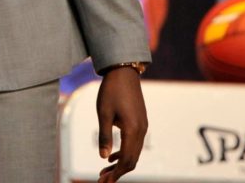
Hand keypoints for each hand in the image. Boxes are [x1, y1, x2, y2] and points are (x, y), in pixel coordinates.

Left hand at [95, 66, 147, 181]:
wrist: (123, 72)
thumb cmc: (111, 90)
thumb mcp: (103, 113)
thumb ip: (104, 136)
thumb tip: (104, 158)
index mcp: (133, 130)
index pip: (127, 160)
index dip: (116, 174)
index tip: (104, 182)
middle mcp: (141, 131)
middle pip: (132, 160)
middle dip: (118, 173)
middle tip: (102, 180)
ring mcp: (142, 126)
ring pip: (134, 153)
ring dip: (120, 164)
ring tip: (104, 172)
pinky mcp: (139, 122)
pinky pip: (134, 144)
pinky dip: (124, 153)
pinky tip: (111, 156)